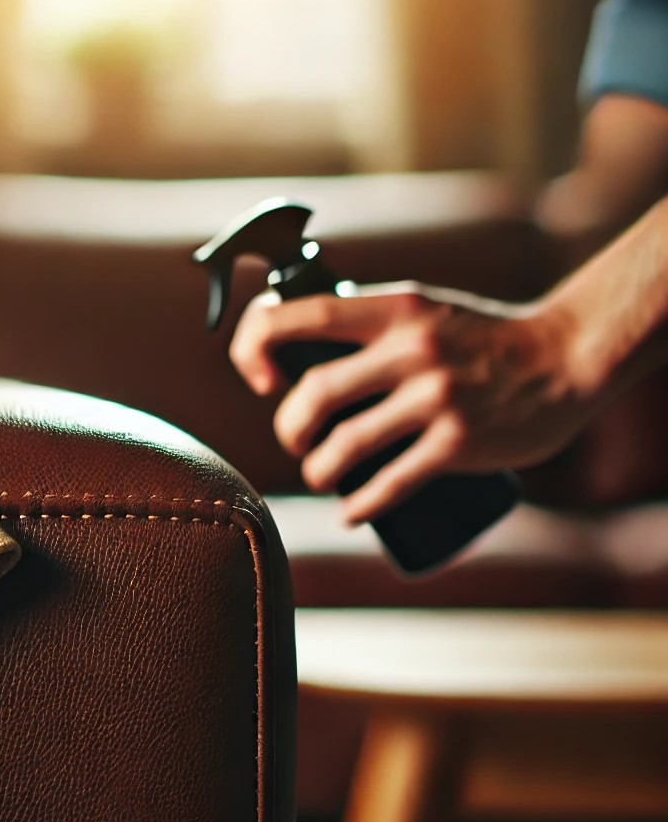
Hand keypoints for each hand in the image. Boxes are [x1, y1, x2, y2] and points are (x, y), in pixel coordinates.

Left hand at [229, 281, 598, 523]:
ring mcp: (435, 396)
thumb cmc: (482, 338)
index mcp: (392, 308)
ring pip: (344, 443)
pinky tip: (350, 513)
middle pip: (313, 392)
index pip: (297, 314)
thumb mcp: (422, 310)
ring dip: (317, 470)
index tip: (259, 379)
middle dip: (289, 427)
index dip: (255, 345)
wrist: (567, 357)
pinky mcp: (458, 442)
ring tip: (320, 475)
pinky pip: (391, 483)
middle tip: (295, 441)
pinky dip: (361, 504)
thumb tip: (296, 359)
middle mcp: (410, 348)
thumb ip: (369, 326)